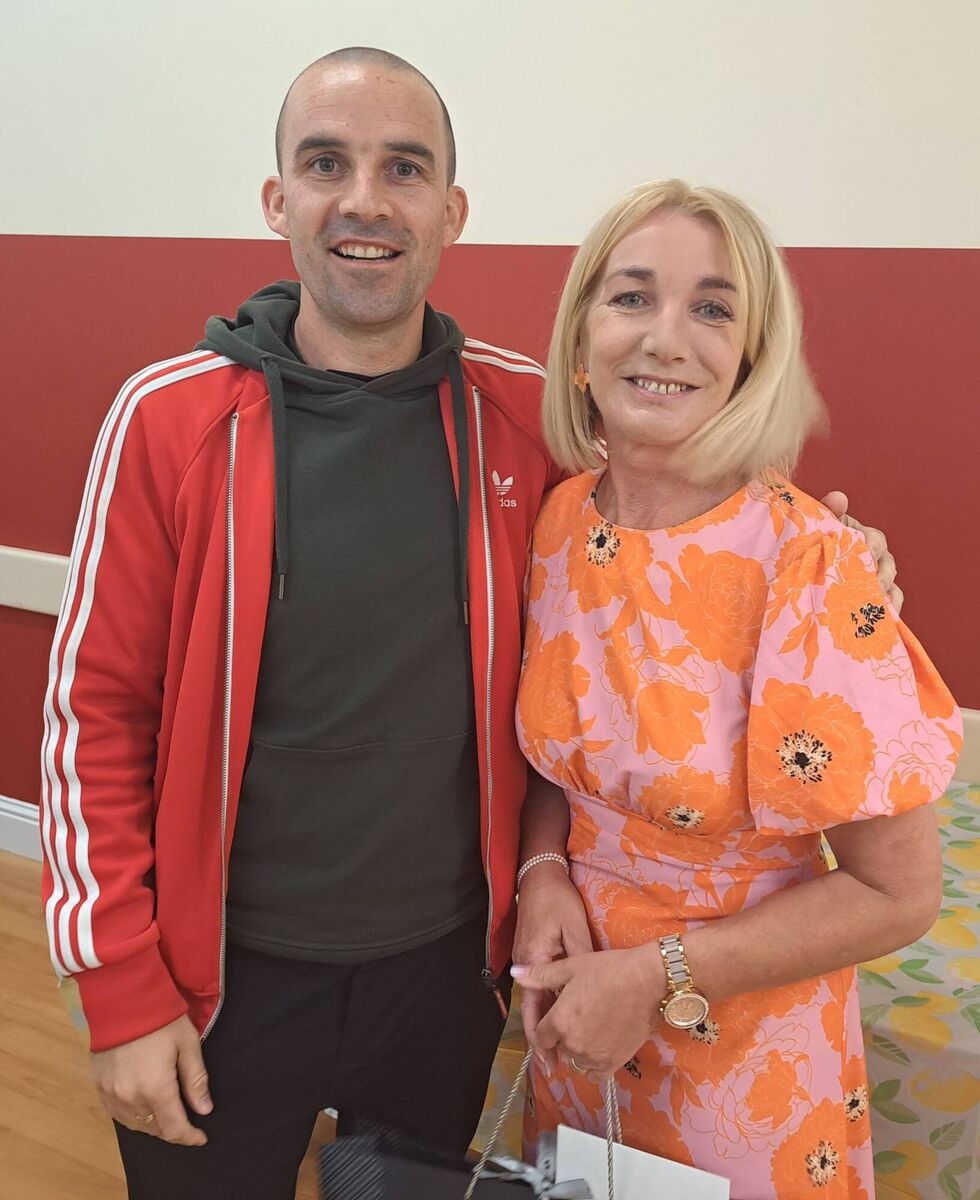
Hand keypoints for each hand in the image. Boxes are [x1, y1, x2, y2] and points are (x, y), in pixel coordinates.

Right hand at [90, 1014, 211, 1144]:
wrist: (121, 1000)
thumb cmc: (160, 1018)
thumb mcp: (187, 1044)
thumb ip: (195, 1080)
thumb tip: (204, 1110)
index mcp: (155, 1088)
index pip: (174, 1129)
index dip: (189, 1137)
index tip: (200, 1137)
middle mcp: (130, 1098)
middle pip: (154, 1130)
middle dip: (173, 1129)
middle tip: (187, 1120)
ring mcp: (111, 1094)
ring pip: (135, 1125)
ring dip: (153, 1125)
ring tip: (167, 1114)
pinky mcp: (99, 1087)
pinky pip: (117, 1114)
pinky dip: (133, 1116)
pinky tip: (143, 1106)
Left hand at [513, 945, 663, 1081]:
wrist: (648, 982)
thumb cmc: (610, 970)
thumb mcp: (572, 967)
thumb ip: (541, 976)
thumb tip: (515, 974)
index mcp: (560, 1022)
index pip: (540, 1037)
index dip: (546, 1027)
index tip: (556, 1016)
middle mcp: (574, 1045)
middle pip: (559, 1047)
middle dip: (563, 1034)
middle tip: (579, 1015)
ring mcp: (594, 1057)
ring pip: (576, 1060)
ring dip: (579, 1048)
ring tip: (592, 1026)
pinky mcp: (614, 1064)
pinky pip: (595, 1075)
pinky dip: (594, 1064)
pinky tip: (600, 1046)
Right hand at [514, 865, 593, 1051]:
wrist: (540, 875)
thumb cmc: (558, 900)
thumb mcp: (574, 928)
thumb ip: (580, 959)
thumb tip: (590, 990)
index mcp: (535, 960)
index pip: (535, 1008)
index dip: (543, 1037)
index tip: (553, 1059)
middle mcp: (526, 964)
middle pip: (532, 1010)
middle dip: (543, 1040)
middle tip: (557, 1066)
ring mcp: (527, 959)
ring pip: (536, 1000)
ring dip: (546, 1024)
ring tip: (562, 1049)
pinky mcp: (533, 953)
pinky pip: (539, 986)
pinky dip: (548, 1005)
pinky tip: (561, 1016)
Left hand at [820, 491, 901, 612]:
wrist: (800, 568)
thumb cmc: (813, 543)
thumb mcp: (818, 526)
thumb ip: (828, 511)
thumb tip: (839, 497)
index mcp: (862, 536)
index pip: (874, 540)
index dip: (871, 548)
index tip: (866, 555)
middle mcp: (875, 557)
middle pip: (887, 565)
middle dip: (881, 576)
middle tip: (873, 586)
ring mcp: (877, 579)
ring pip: (891, 587)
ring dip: (887, 596)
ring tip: (880, 606)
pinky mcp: (874, 600)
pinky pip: (890, 607)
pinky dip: (890, 613)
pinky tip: (886, 622)